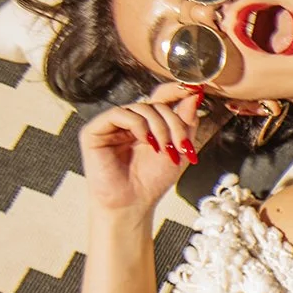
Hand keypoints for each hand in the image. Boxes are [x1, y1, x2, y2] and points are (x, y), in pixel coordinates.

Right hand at [79, 84, 227, 216]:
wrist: (133, 204)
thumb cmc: (152, 181)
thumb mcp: (179, 149)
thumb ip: (187, 122)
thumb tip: (194, 94)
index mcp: (148, 123)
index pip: (161, 97)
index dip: (177, 90)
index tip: (197, 88)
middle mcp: (129, 120)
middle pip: (156, 103)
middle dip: (174, 122)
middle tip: (181, 144)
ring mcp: (112, 124)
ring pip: (141, 107)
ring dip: (160, 127)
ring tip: (163, 149)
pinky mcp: (95, 131)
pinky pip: (120, 113)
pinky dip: (138, 125)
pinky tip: (145, 141)